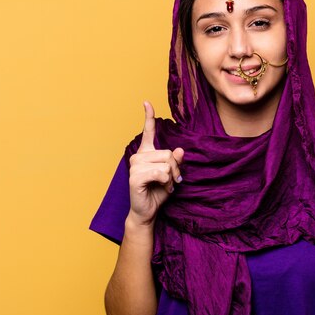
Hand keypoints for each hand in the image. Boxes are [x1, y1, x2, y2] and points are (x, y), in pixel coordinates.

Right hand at [127, 101, 183, 226]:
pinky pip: (160, 173)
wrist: (147, 211)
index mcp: (146, 153)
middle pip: (167, 153)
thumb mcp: (171, 175)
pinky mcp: (135, 177)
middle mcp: (138, 157)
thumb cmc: (158, 192)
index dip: (148, 116)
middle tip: (172, 181)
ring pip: (165, 163)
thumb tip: (180, 150)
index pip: (148, 132)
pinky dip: (166, 182)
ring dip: (171, 177)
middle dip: (175, 169)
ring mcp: (135, 166)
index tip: (147, 102)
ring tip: (166, 185)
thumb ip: (175, 162)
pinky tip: (161, 187)